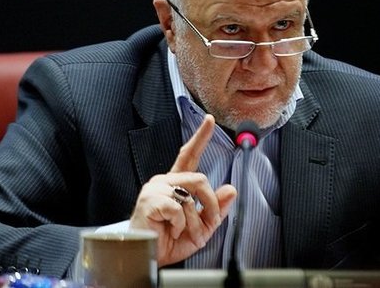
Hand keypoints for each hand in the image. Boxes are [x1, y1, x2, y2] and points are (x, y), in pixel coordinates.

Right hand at [129, 114, 236, 265]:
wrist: (148, 258)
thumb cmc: (168, 242)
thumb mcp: (201, 227)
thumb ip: (216, 209)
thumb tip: (231, 190)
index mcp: (175, 184)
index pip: (189, 155)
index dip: (200, 137)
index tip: (209, 120)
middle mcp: (164, 182)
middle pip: (200, 178)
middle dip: (210, 202)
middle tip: (209, 222)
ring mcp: (155, 190)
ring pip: (191, 194)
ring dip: (195, 219)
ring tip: (185, 232)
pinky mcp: (149, 200)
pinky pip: (178, 208)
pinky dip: (180, 224)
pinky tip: (170, 230)